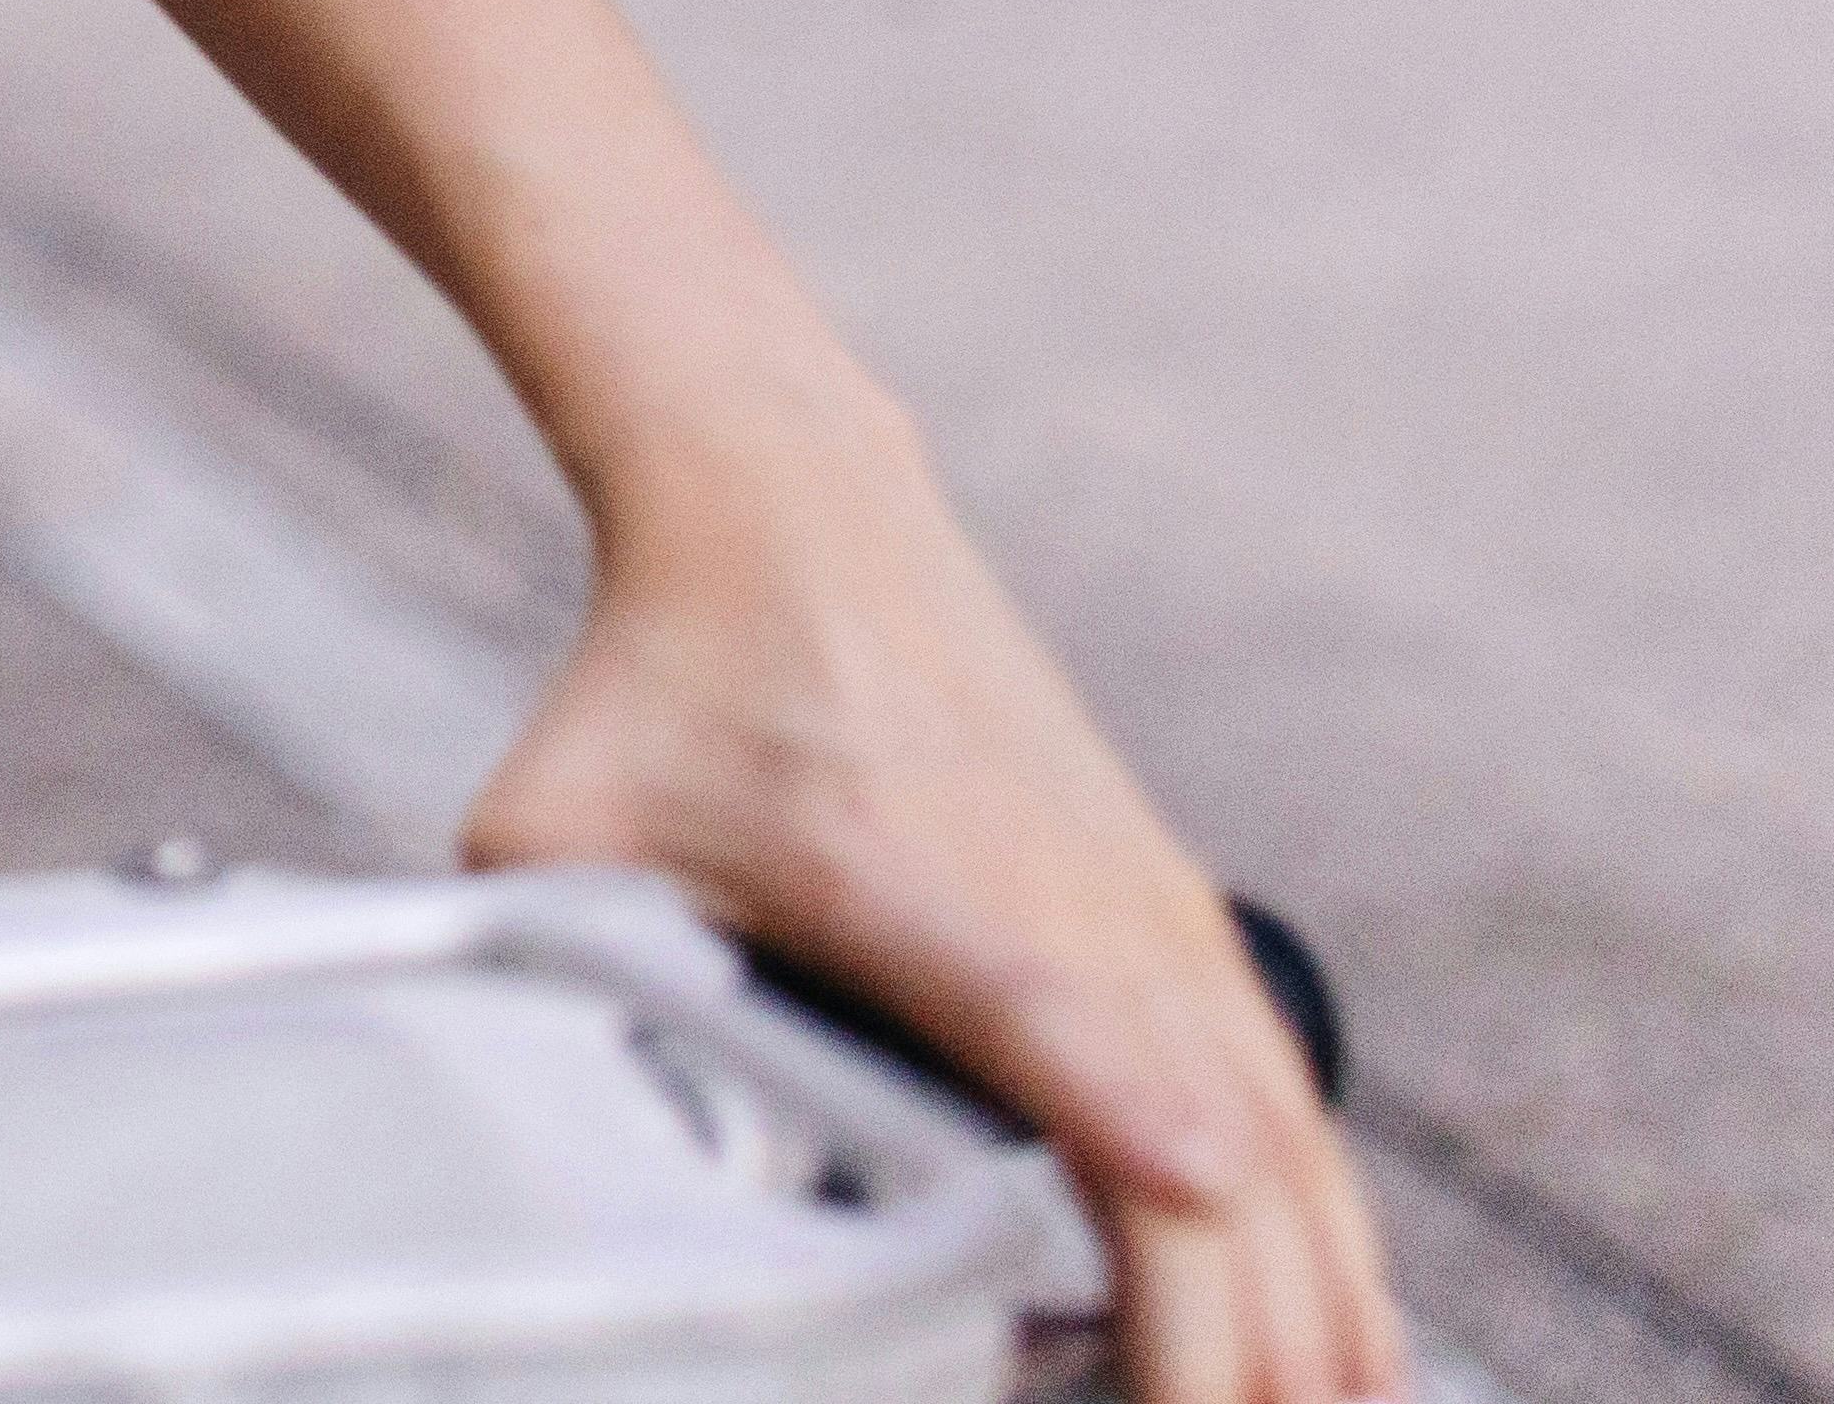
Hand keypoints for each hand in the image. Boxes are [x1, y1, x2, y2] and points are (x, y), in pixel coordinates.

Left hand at [469, 434, 1403, 1403]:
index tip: (1183, 1199)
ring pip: (1288, 1165)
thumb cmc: (671, 680)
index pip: (1053, 1024)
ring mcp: (1151, 923)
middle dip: (1229, 1351)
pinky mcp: (1181, 925)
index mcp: (919, 886)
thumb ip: (525, 973)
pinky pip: (1293, 1117)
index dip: (1126, 1125)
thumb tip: (487, 1111)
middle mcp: (1072, 907)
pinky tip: (1346, 1356)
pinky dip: (1331, 1248)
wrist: (796, 514)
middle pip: (1213, 1160)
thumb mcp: (552, 826)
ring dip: (1310, 1329)